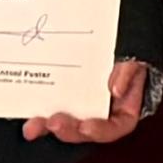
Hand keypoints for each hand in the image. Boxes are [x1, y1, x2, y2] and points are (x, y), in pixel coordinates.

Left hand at [25, 58, 159, 146]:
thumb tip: (115, 89)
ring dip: (47, 126)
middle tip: (53, 123)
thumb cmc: (128, 48)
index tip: (86, 127)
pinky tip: (28, 113)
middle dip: (68, 130)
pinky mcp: (63, 95)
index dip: (100, 130)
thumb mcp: (135, 55)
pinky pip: (51, 107)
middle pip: (85, 129)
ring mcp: (80, 104)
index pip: (115, 127)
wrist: (116, 31)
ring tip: (32, 126)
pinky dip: (39, 111)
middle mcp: (100, 110)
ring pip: (65, 122)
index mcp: (122, 108)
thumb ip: (129, 70)